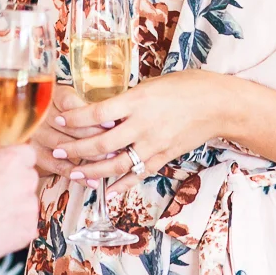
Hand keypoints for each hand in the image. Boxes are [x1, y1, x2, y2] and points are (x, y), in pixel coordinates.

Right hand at [0, 145, 38, 262]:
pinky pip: (27, 225)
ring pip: (29, 203)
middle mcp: (26, 179)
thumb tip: (1, 171)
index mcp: (12, 159)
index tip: (8, 172)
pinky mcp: (29, 229)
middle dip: (18, 186)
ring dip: (18, 209)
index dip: (17, 165)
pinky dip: (16, 229)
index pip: (28, 155)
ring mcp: (30, 205)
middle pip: (30, 178)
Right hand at [29, 84, 113, 177]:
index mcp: (53, 96)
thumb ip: (89, 106)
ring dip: (90, 156)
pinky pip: (57, 166)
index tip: (112, 124)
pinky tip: (93, 181)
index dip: (92, 115)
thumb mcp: (74, 97)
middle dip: (97, 138)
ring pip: (66, 147)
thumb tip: (117, 118)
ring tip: (110, 161)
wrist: (33, 120)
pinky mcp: (35, 153)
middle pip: (70, 127)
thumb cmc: (64, 108)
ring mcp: (36, 134)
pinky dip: (77, 175)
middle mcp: (42, 114)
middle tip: (119, 145)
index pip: (70, 103)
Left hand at [53, 70, 224, 191]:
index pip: (96, 113)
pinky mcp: (163, 158)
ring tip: (74, 173)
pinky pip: (137, 175)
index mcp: (137, 101)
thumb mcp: (151, 84)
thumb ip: (127, 99)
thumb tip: (102, 111)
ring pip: (115, 165)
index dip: (74, 118)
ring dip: (92, 172)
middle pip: (100, 144)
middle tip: (57, 151)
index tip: (58, 119)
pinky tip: (105, 191)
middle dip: (75, 150)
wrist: (218, 105)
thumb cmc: (186, 86)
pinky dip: (120, 185)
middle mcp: (143, 125)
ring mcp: (153, 145)